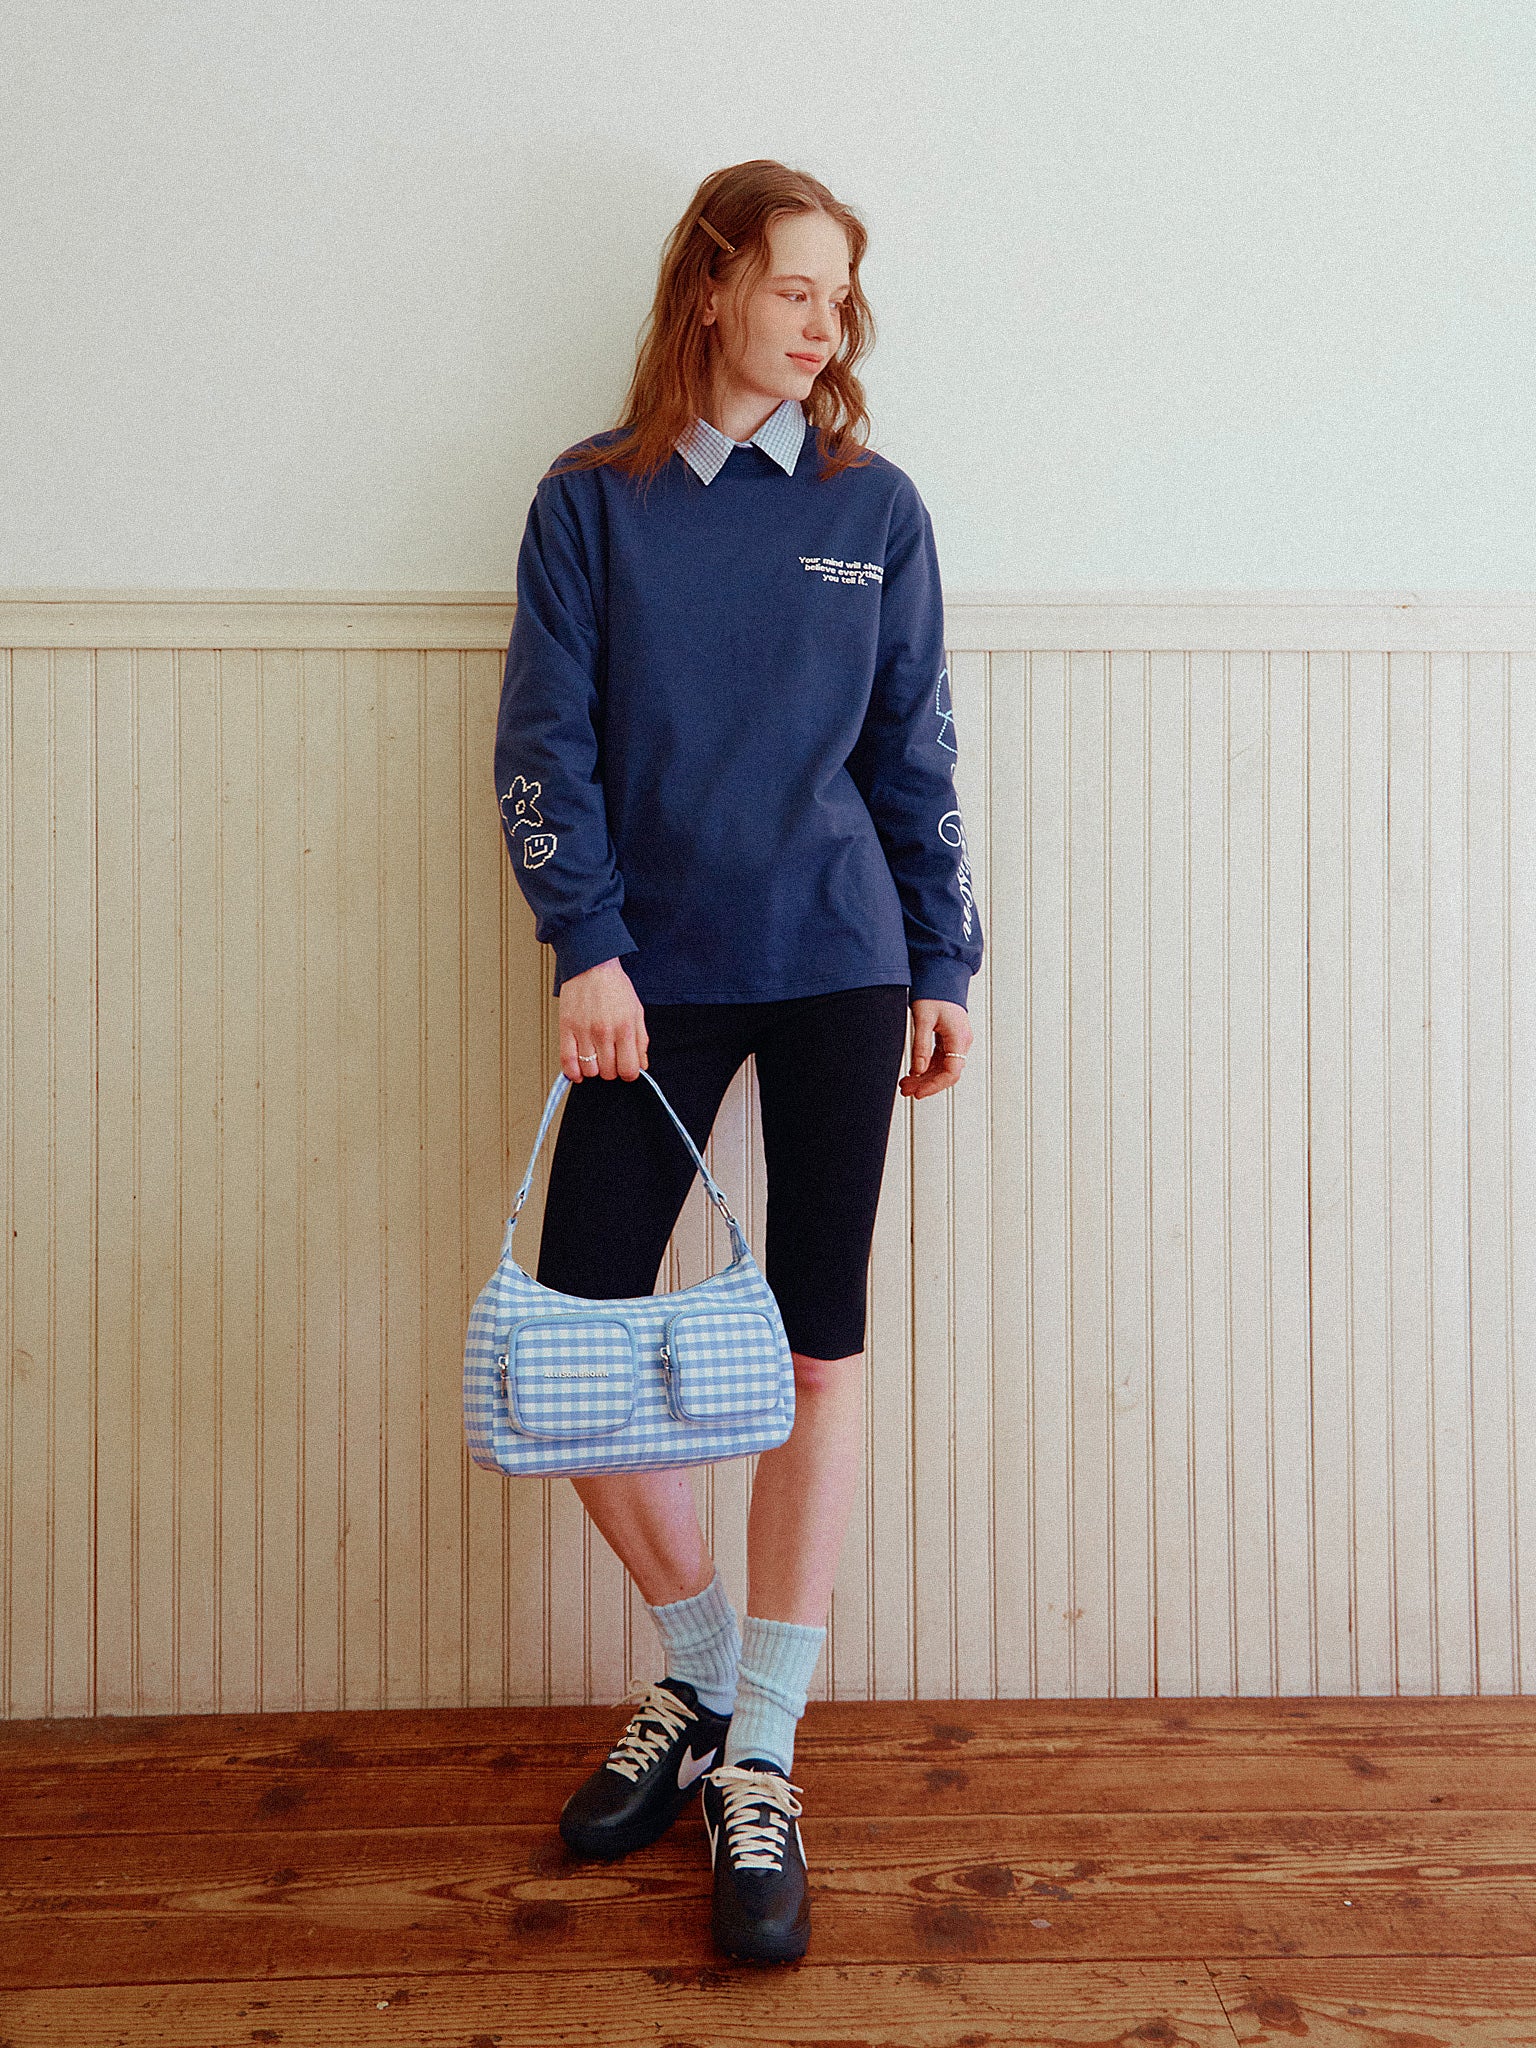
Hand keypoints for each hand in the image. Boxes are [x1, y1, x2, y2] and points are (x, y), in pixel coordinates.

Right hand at [559, 958, 648, 1082]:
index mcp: (624, 1028)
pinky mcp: (566, 1029)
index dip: (630, 1074)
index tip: (627, 1070)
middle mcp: (604, 1032)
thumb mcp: (636, 1011)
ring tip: (596, 1059)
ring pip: (590, 1070)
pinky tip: (579, 1072)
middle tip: (611, 1059)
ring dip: (594, 1070)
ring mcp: (584, 1032)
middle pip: (609, 1072)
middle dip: (612, 1070)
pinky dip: (573, 1073)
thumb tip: (642, 1064)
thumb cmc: (614, 986)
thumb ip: (641, 1040)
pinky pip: (567, 1061)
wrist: (591, 965)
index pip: (629, 1069)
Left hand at [899, 997, 972, 1099]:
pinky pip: (940, 1058)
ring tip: (905, 1084)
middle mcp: (961, 1041)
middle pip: (946, 1072)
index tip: (918, 1093)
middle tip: (905, 1090)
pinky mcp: (949, 1037)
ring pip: (942, 1067)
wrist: (941, 973)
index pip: (951, 1072)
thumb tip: (918, 1070)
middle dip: (925, 1083)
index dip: (934, 1086)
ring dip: (924, 1077)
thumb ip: (921, 1046)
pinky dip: (927, 1066)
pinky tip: (913, 1071)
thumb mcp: (923, 1019)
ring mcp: (956, 1040)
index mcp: (959, 1038)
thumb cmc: (934, 991)